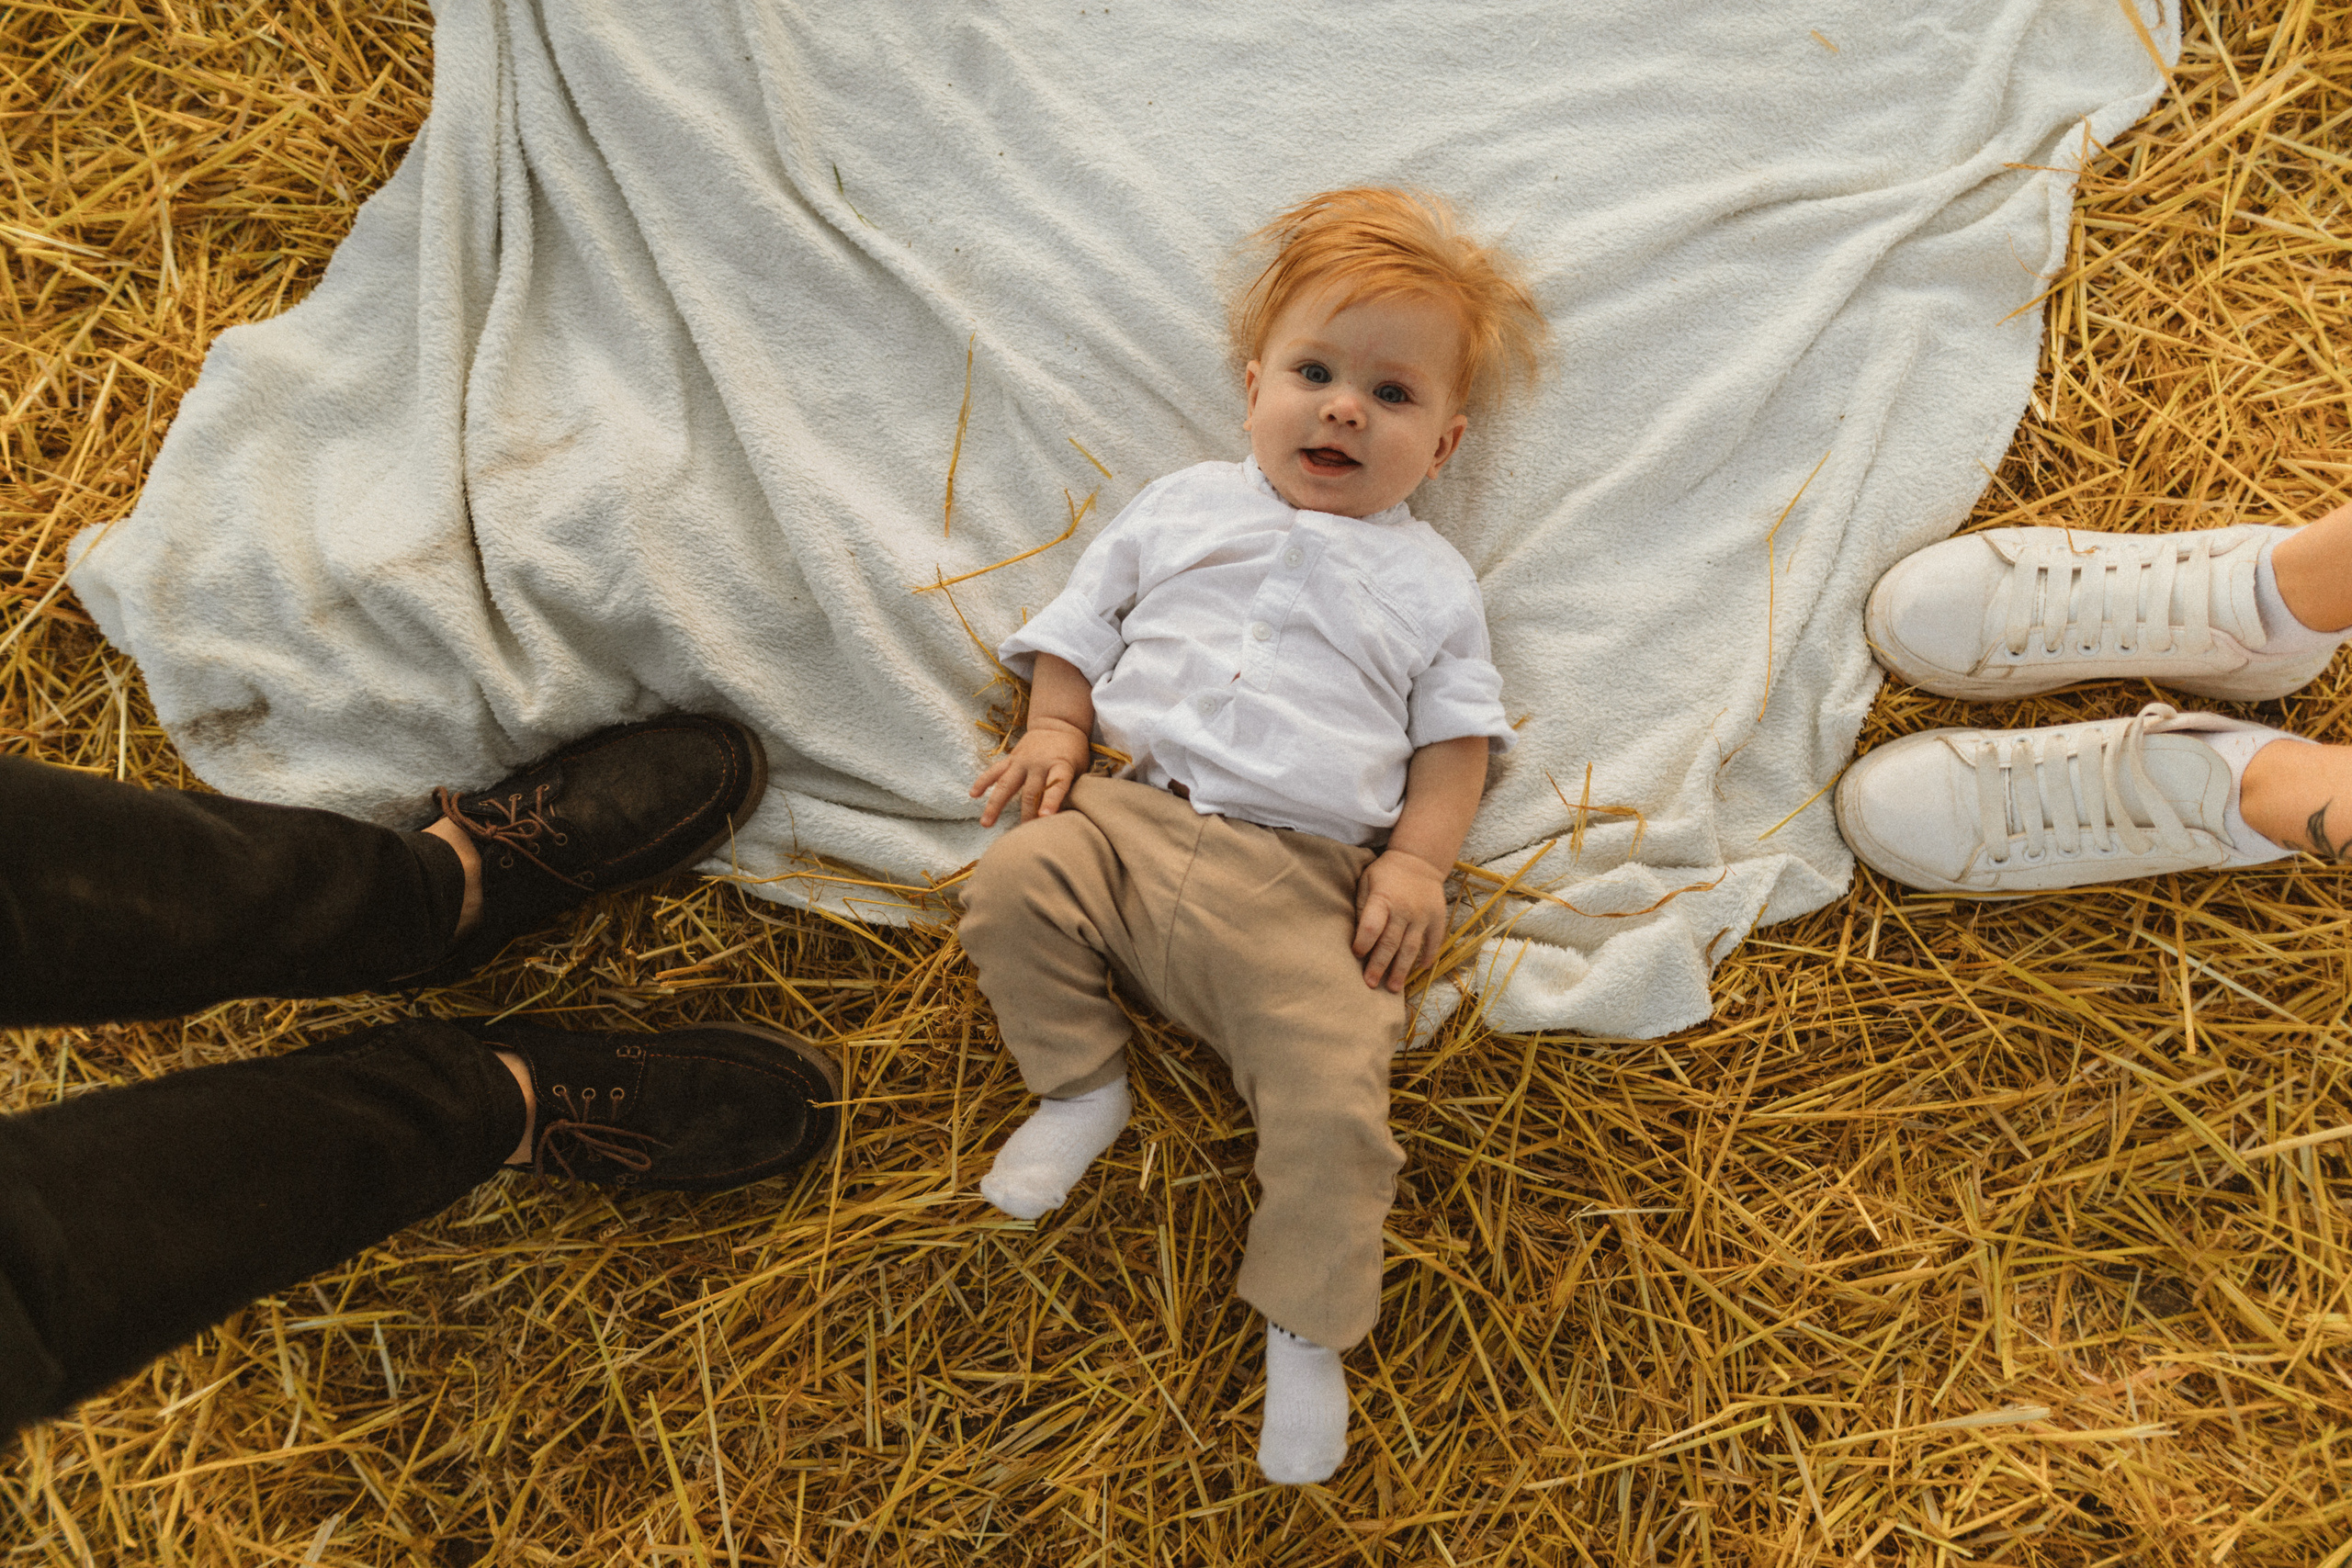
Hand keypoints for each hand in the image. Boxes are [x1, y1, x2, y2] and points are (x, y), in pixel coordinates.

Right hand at [972, 719, 1092, 826]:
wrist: (1058, 724)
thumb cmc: (1073, 752)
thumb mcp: (1080, 767)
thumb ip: (1071, 788)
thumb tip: (1065, 817)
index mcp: (1060, 764)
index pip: (1057, 784)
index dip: (1051, 801)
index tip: (1045, 818)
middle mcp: (1039, 763)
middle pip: (1030, 792)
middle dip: (1026, 814)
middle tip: (1023, 834)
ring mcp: (1022, 761)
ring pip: (1006, 784)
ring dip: (995, 805)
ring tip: (985, 823)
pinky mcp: (1012, 759)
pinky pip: (995, 771)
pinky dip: (983, 782)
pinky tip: (973, 795)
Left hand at [1351, 848, 1451, 991]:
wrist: (1419, 860)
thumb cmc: (1385, 874)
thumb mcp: (1366, 882)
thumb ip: (1362, 908)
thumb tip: (1356, 937)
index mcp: (1383, 899)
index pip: (1371, 926)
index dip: (1363, 943)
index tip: (1356, 955)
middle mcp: (1404, 909)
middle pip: (1390, 943)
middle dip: (1379, 966)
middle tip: (1370, 984)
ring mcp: (1423, 915)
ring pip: (1411, 948)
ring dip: (1401, 969)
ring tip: (1393, 988)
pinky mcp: (1437, 918)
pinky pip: (1433, 942)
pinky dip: (1428, 957)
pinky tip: (1420, 970)